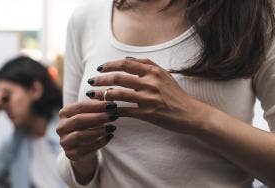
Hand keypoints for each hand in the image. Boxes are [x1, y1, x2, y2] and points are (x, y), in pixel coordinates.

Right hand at [56, 100, 118, 161]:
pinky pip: (86, 148)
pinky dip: (100, 142)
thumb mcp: (91, 114)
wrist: (82, 148)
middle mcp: (61, 127)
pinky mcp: (71, 154)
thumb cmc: (88, 126)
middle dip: (98, 117)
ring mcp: (64, 142)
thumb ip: (97, 105)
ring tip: (112, 127)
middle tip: (114, 115)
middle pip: (78, 120)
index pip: (80, 106)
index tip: (112, 104)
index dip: (96, 105)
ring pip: (80, 135)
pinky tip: (110, 136)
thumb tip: (110, 94)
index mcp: (64, 113)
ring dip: (99, 130)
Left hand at [87, 57, 208, 134]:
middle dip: (101, 79)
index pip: (126, 63)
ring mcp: (148, 99)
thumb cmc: (175, 94)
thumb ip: (146, 65)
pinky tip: (104, 110)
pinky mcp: (147, 114)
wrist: (191, 113)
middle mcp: (150, 83)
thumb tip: (126, 58)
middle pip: (118, 78)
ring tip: (93, 96)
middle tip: (91, 81)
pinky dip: (112, 110)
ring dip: (102, 95)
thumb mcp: (164, 74)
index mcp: (153, 71)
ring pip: (118, 95)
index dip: (110, 65)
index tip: (100, 68)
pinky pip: (125, 111)